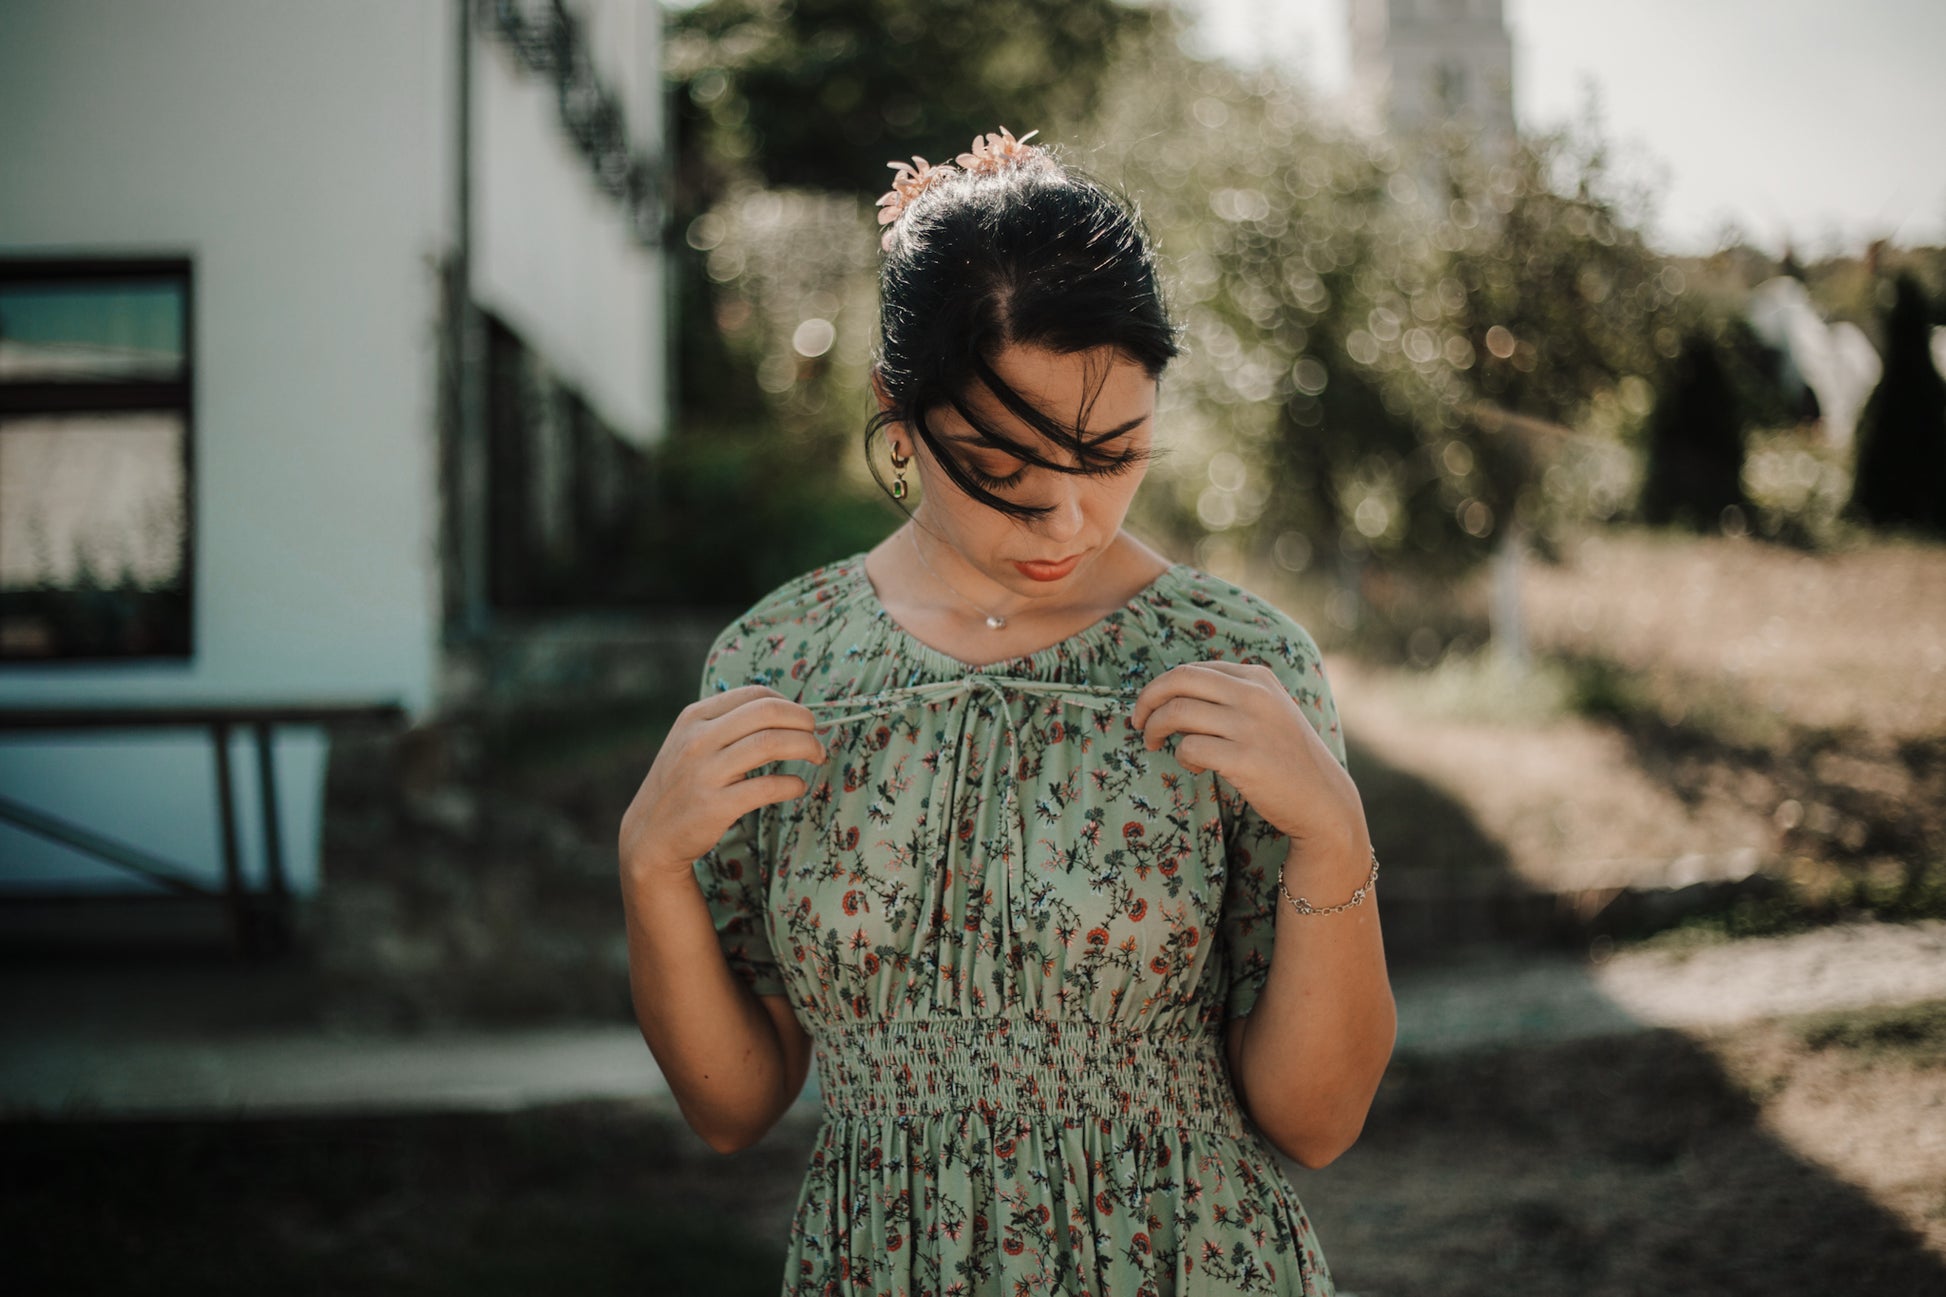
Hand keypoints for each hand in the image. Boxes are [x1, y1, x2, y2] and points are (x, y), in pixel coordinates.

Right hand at [618, 684, 825, 884]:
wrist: (650, 834)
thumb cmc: (681, 785)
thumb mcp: (691, 742)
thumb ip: (726, 724)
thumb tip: (782, 710)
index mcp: (695, 717)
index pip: (754, 695)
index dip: (788, 704)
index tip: (801, 720)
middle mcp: (698, 739)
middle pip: (767, 712)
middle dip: (803, 721)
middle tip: (816, 736)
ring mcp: (706, 772)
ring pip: (771, 743)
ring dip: (806, 746)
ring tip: (816, 756)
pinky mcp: (716, 805)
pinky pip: (768, 786)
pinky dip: (792, 784)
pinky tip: (797, 787)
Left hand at [1129, 661, 1362, 853]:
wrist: (1322, 799)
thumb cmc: (1286, 757)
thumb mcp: (1267, 711)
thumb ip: (1231, 696)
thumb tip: (1172, 695)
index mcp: (1258, 678)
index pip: (1192, 669)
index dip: (1160, 687)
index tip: (1149, 707)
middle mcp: (1254, 695)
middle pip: (1178, 681)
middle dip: (1147, 700)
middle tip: (1137, 723)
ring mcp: (1250, 726)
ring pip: (1177, 712)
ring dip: (1155, 729)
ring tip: (1155, 745)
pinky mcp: (1244, 759)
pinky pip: (1189, 747)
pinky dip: (1182, 757)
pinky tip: (1193, 766)